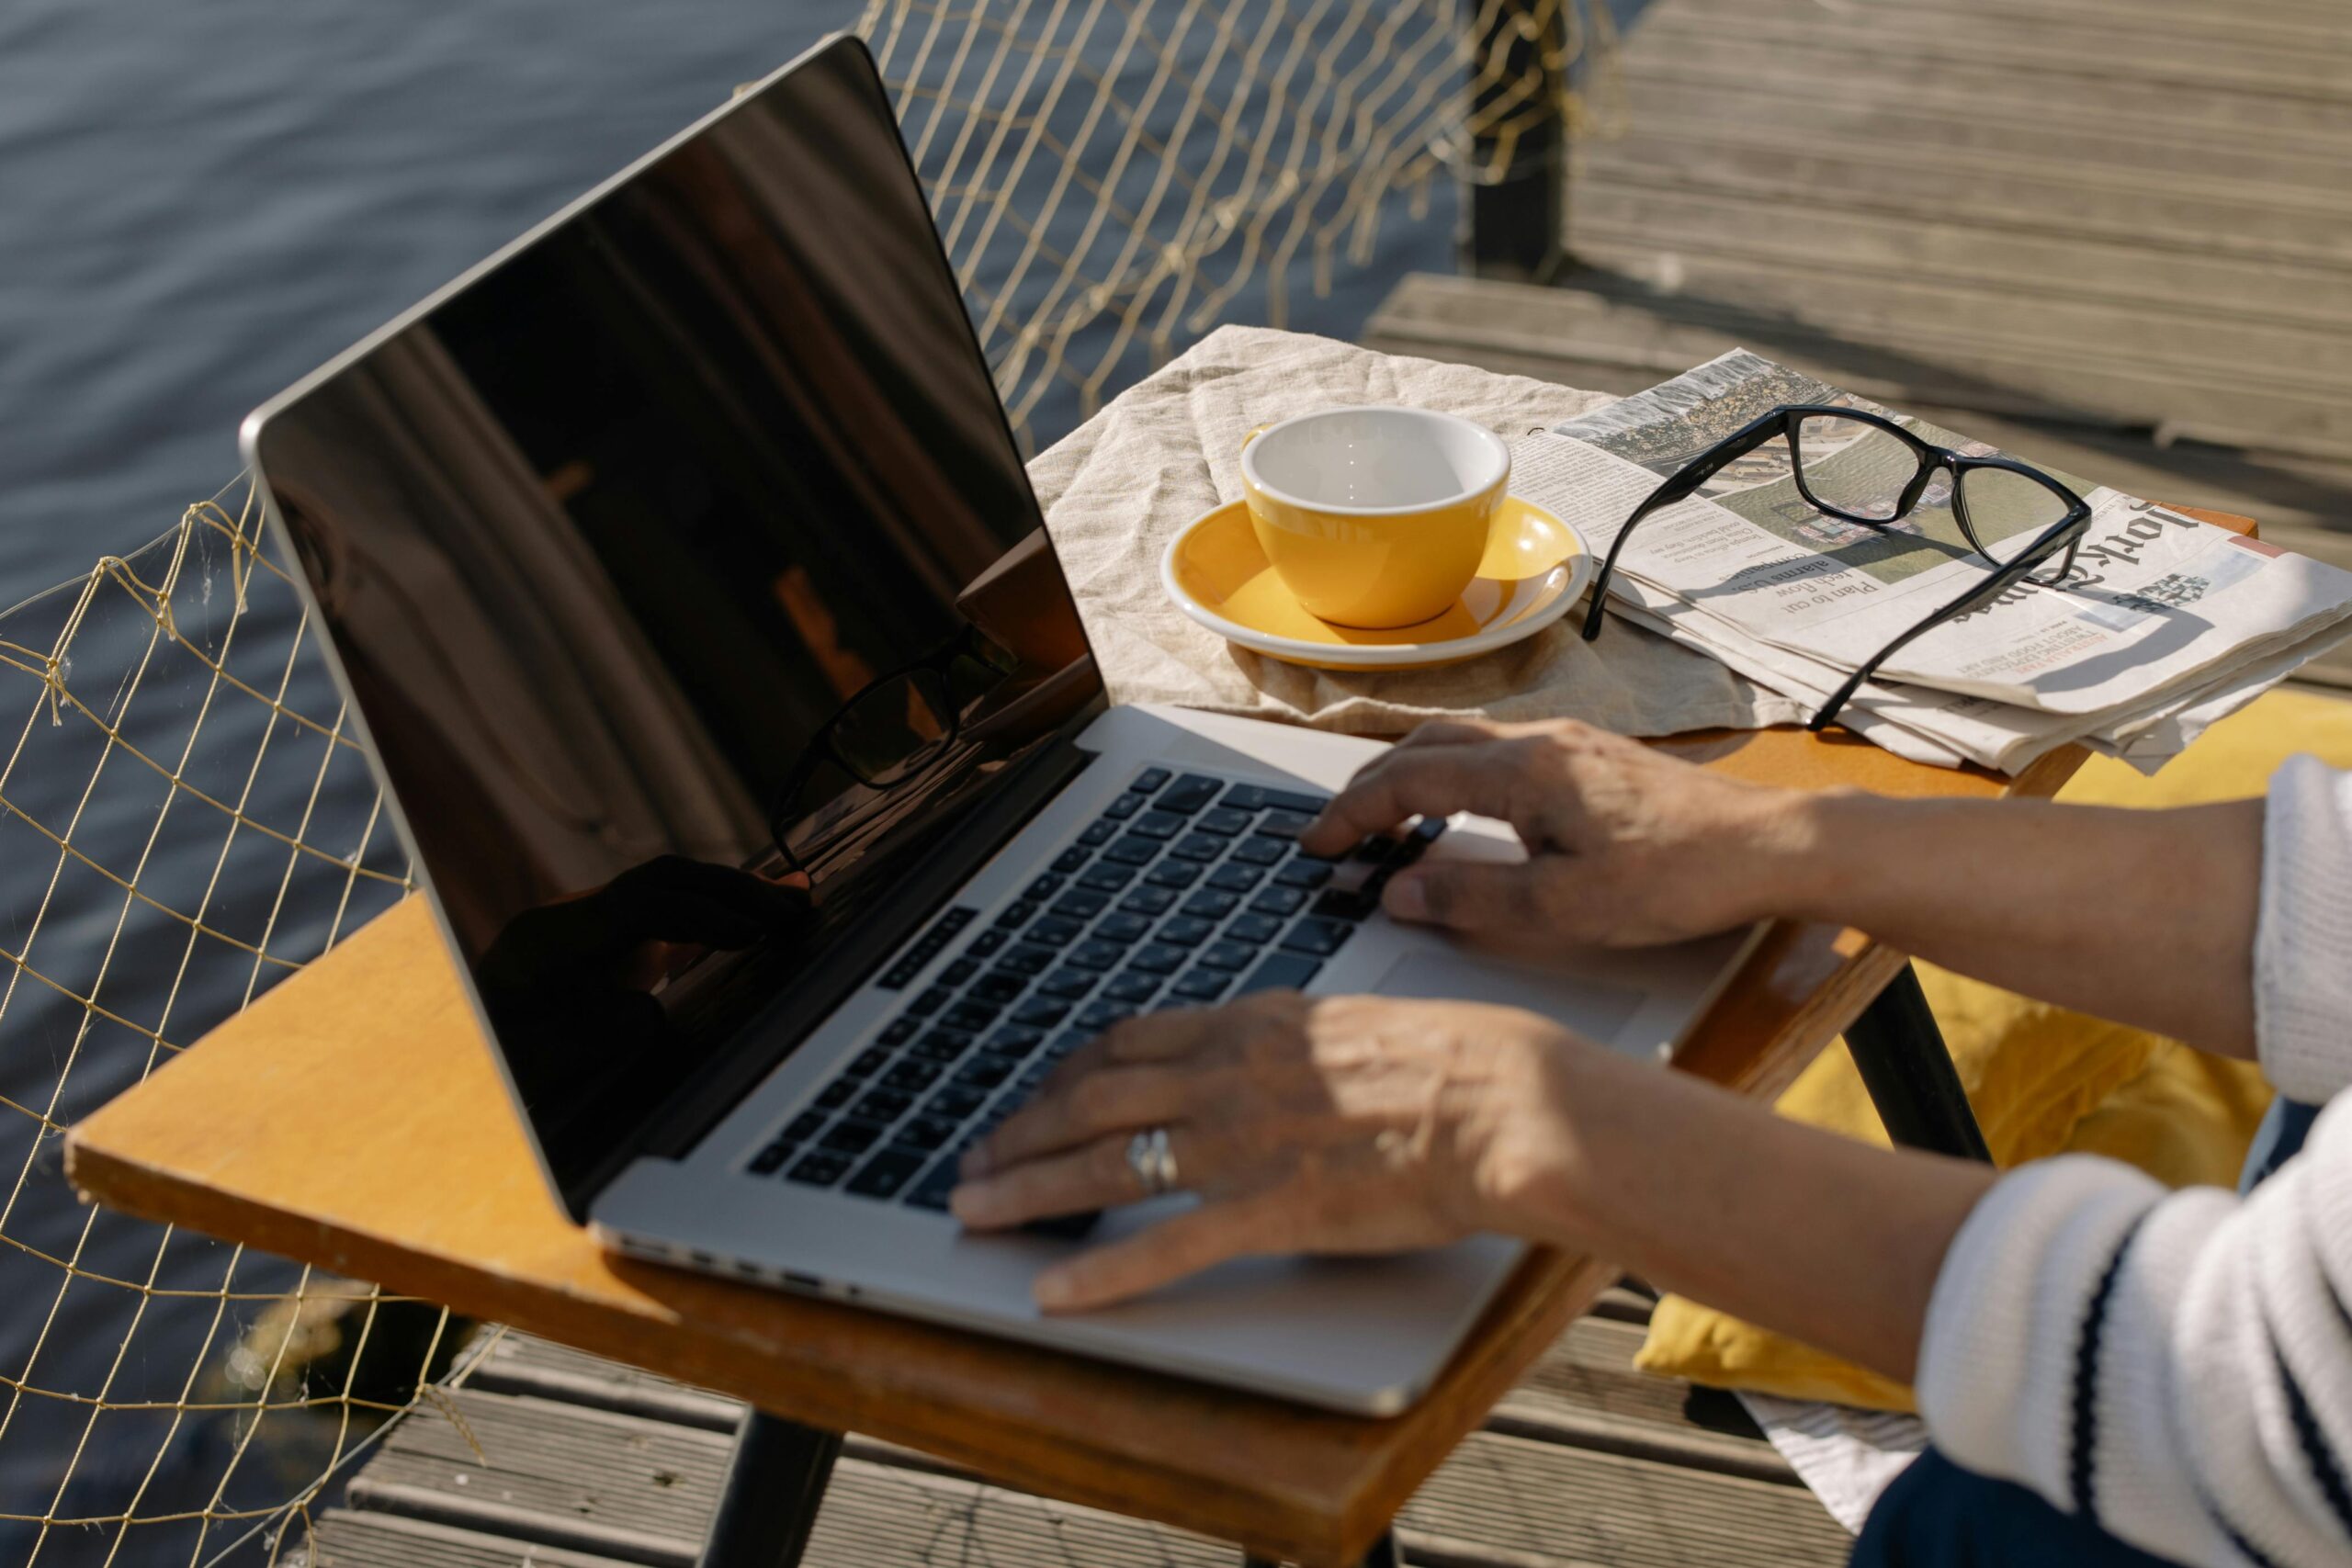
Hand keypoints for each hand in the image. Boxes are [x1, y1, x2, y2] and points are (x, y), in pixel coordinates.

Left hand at [950, 993, 1584, 1310]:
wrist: (1500, 1099)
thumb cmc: (1454, 1063)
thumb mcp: (1354, 1025)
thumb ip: (1296, 1042)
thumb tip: (1277, 1048)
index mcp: (1251, 1025)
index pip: (1128, 1041)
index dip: (1067, 1071)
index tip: (1038, 1092)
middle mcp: (1228, 1075)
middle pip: (1092, 1098)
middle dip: (1022, 1129)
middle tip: (975, 1159)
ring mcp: (1242, 1142)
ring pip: (1106, 1163)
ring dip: (1030, 1189)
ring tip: (977, 1212)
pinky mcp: (1269, 1210)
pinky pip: (1166, 1246)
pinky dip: (1102, 1274)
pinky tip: (1057, 1294)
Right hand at [1299, 717, 1812, 947]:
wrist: (1769, 848)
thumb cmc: (1678, 878)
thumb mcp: (1564, 907)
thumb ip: (1472, 897)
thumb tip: (1398, 891)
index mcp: (1522, 770)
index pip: (1407, 781)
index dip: (1352, 815)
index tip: (1316, 847)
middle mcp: (1539, 740)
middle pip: (1425, 746)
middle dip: (1368, 788)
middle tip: (1334, 833)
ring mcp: (1568, 743)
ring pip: (1461, 742)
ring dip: (1409, 777)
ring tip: (1382, 822)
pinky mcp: (1590, 758)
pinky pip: (1495, 752)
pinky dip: (1452, 777)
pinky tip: (1458, 812)